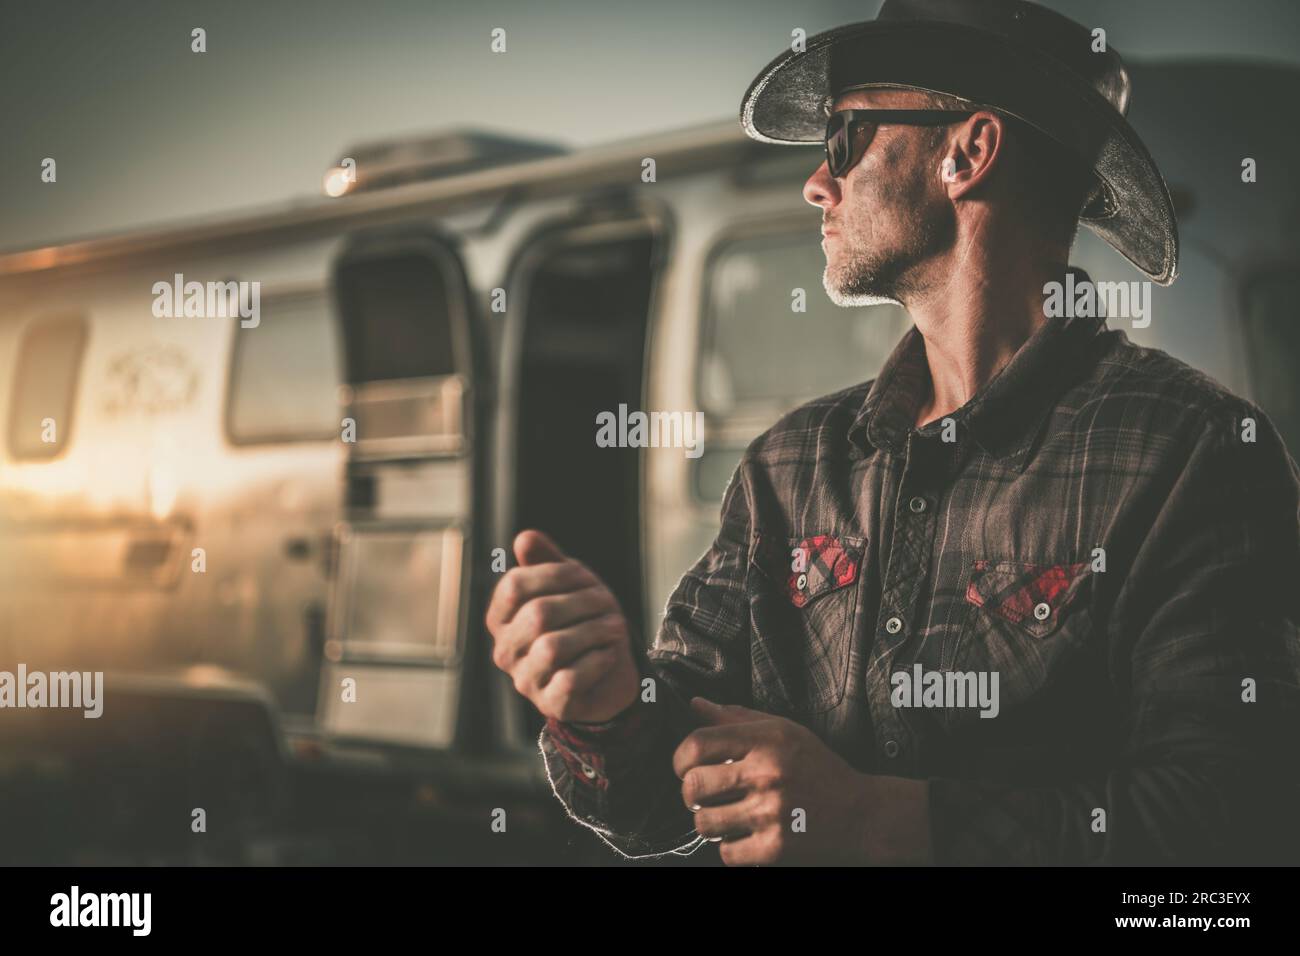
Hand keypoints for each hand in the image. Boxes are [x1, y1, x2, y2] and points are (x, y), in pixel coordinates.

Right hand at [485, 530, 639, 722]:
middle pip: (538, 614)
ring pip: (552, 647)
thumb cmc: (582, 623)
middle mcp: (505, 651)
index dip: (554, 574)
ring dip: (594, 631)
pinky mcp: (551, 705)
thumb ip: (547, 561)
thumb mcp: (568, 586)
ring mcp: (525, 681)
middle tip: (609, 602)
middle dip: (582, 602)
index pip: (514, 585)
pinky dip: (596, 662)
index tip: (584, 576)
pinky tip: (609, 654)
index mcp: (501, 618)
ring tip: (616, 626)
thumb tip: (525, 537)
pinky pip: (570, 679)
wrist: (607, 675)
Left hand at [674, 698, 930, 864]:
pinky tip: (745, 835)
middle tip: (704, 794)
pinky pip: (725, 852)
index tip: (686, 766)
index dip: (680, 758)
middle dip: (690, 792)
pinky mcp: (775, 848)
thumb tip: (695, 704)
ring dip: (708, 821)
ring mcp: (771, 814)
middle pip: (693, 785)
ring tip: (725, 815)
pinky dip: (729, 847)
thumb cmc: (818, 768)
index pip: (696, 744)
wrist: (862, 815)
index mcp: (766, 741)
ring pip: (703, 822)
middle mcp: (767, 775)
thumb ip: (736, 718)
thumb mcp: (783, 731)